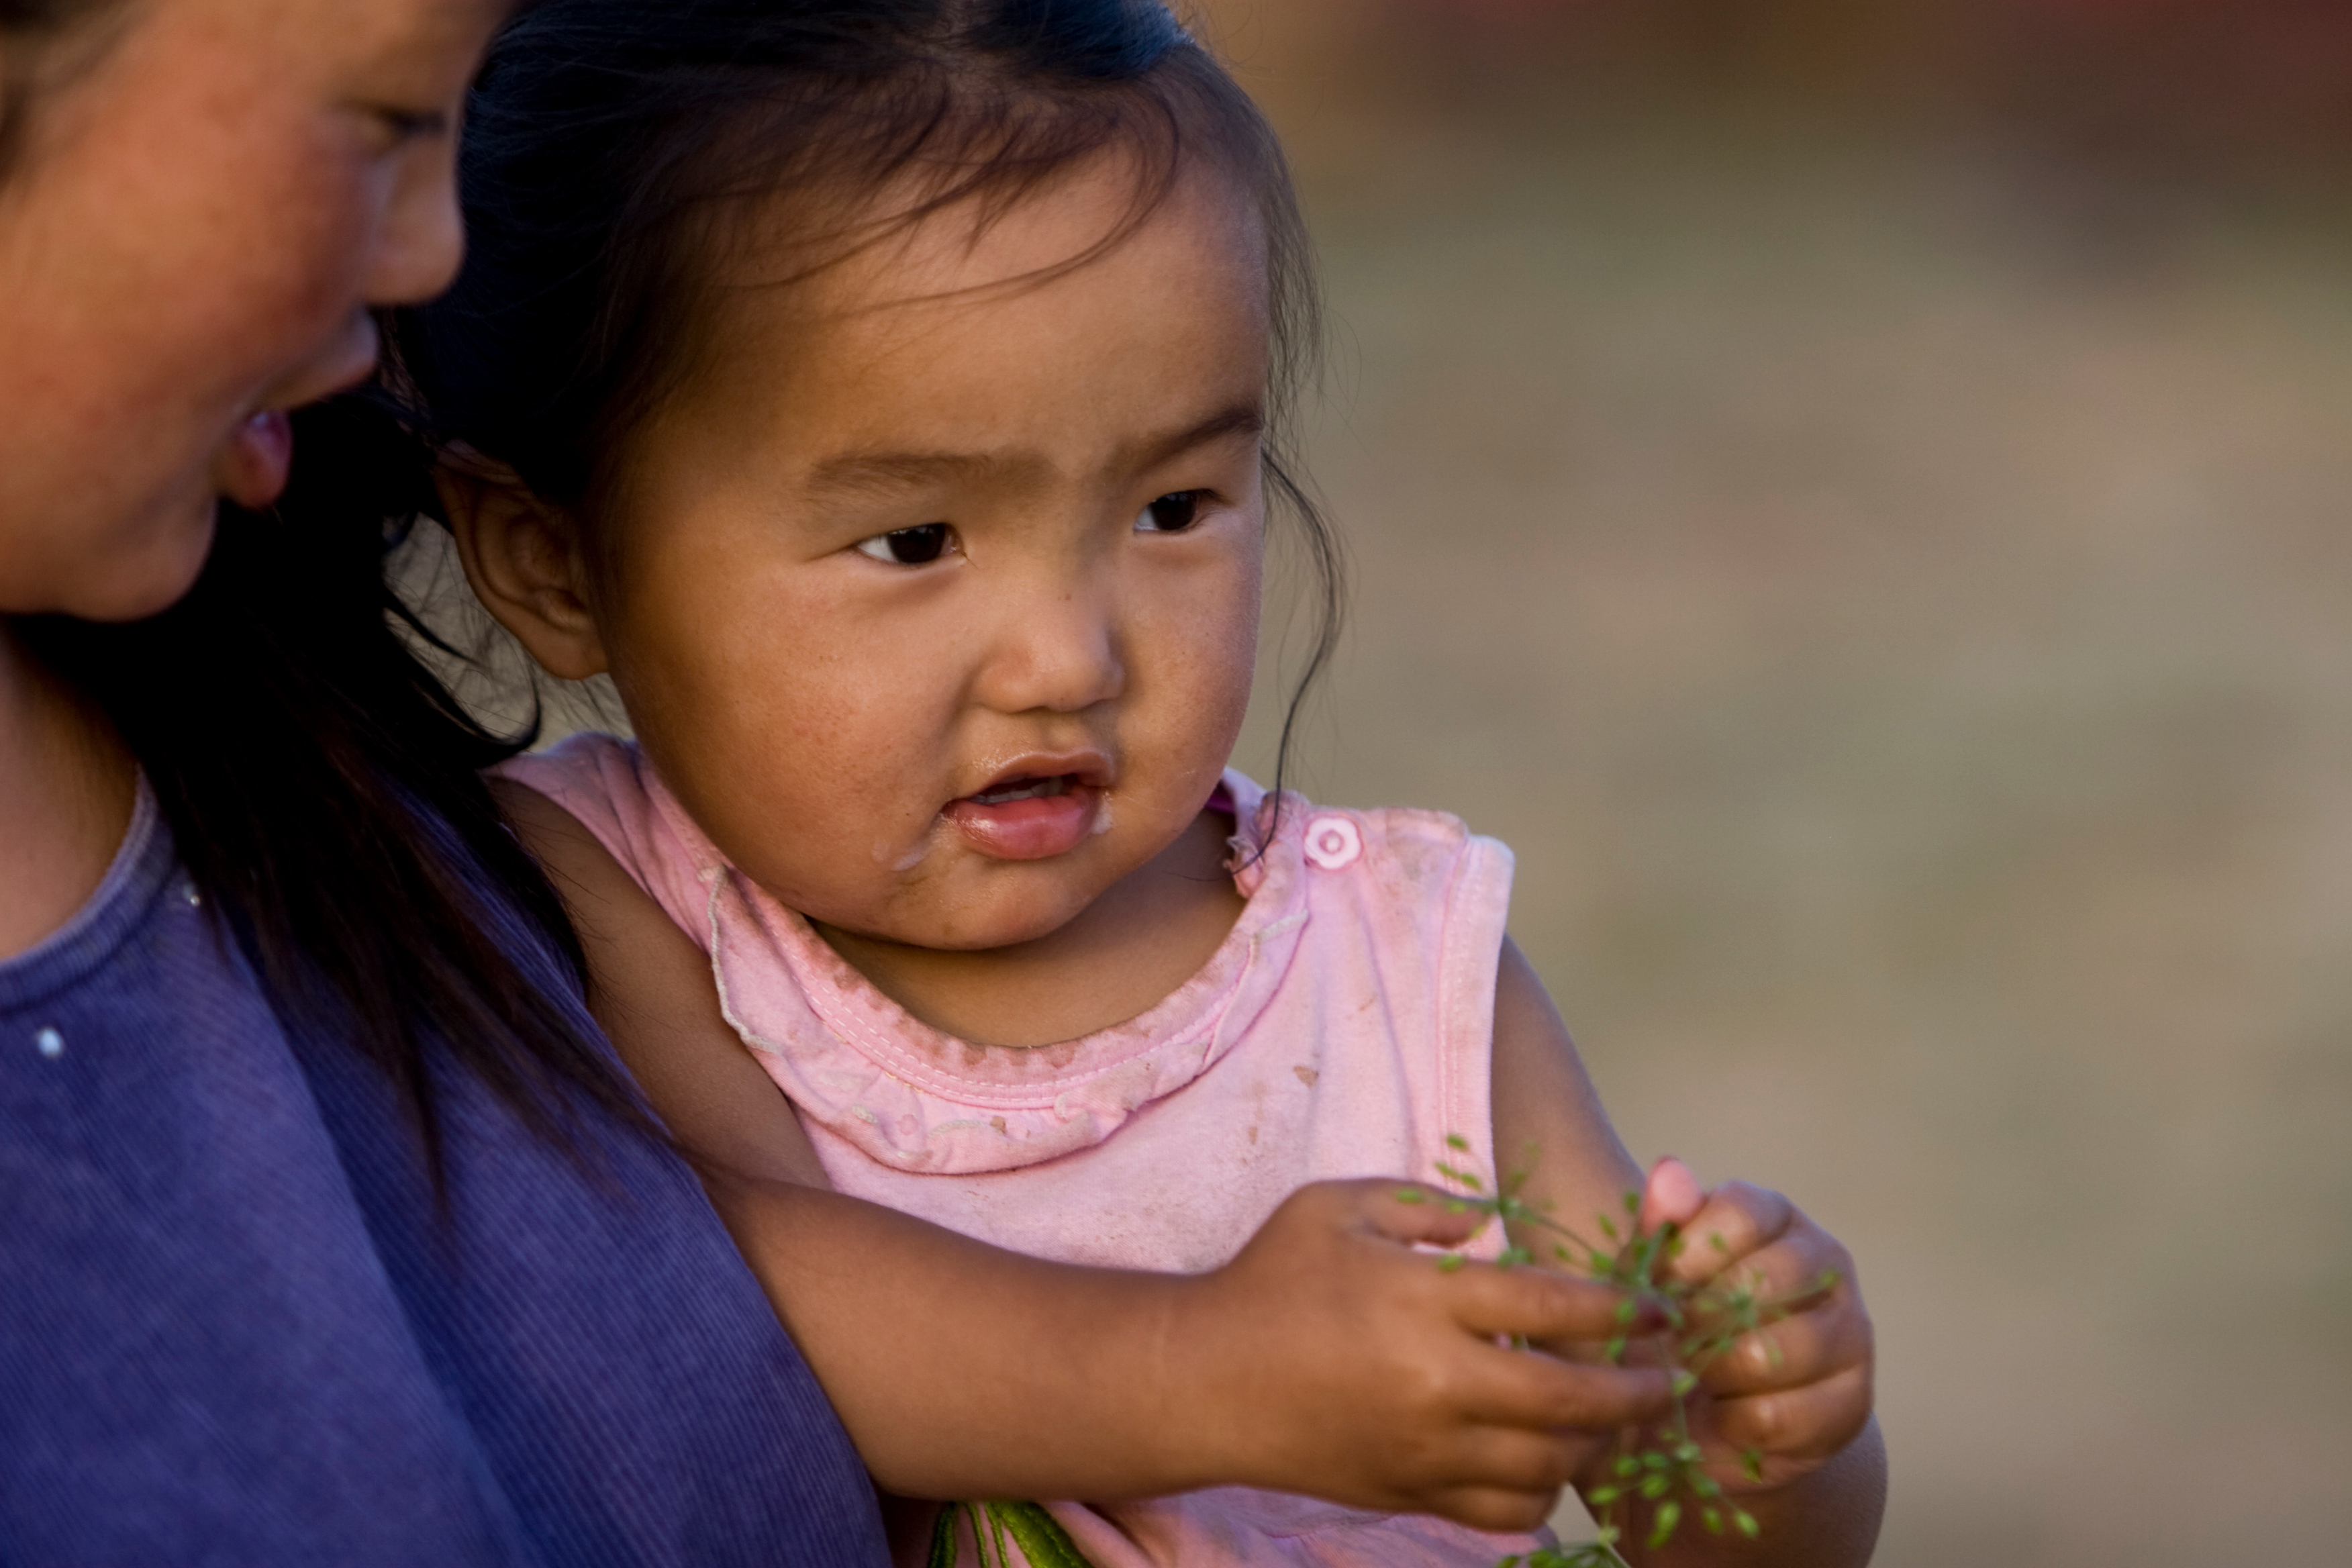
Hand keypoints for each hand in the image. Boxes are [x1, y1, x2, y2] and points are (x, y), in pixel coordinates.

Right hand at [1168, 1178, 1677, 1531]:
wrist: (1203, 1380)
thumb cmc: (1271, 1280)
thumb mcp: (1339, 1206)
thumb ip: (1425, 1203)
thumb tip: (1492, 1223)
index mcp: (1424, 1301)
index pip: (1554, 1305)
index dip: (1622, 1306)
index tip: (1657, 1305)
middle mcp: (1437, 1382)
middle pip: (1573, 1398)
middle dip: (1638, 1389)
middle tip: (1668, 1375)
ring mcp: (1427, 1448)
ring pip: (1550, 1465)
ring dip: (1595, 1444)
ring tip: (1613, 1418)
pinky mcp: (1411, 1493)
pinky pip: (1506, 1512)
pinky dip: (1543, 1494)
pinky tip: (1547, 1462)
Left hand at [1635, 1159, 1874, 1497]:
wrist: (1718, 1416)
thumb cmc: (1677, 1324)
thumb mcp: (1653, 1274)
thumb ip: (1658, 1226)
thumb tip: (1669, 1169)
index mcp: (1774, 1215)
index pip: (1741, 1211)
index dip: (1687, 1253)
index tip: (1657, 1285)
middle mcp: (1825, 1261)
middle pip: (1758, 1283)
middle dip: (1695, 1320)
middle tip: (1669, 1339)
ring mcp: (1850, 1329)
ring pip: (1768, 1352)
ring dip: (1711, 1374)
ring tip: (1692, 1377)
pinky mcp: (1853, 1400)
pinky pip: (1778, 1414)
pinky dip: (1734, 1422)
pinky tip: (1724, 1415)